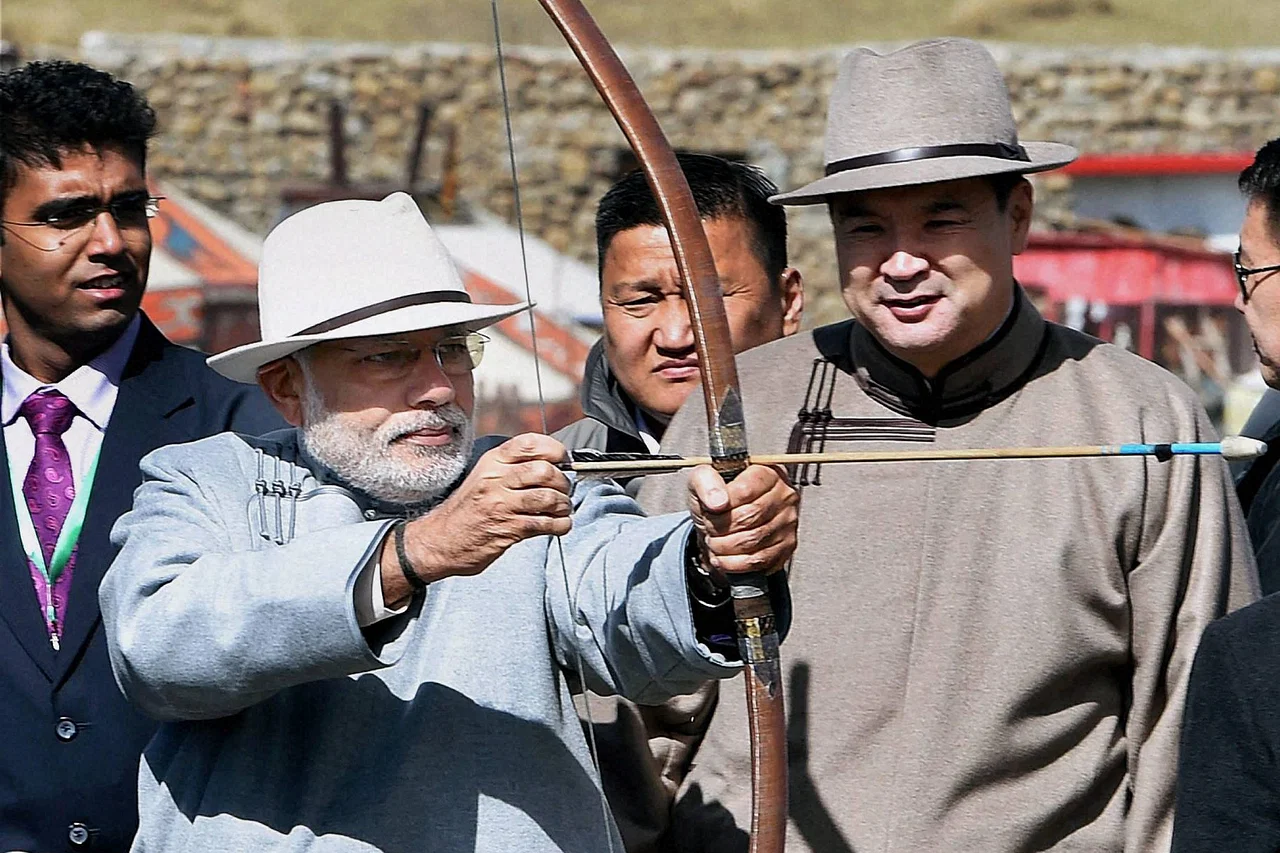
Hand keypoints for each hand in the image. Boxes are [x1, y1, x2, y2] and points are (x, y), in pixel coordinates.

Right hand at [382, 434, 571, 600]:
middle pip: (544, 471)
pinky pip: (545, 524)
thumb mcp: (484, 476)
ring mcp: (501, 505)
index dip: (554, 449)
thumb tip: (553, 463)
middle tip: (563, 490)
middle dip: (563, 482)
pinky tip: (559, 524)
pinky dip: (560, 525)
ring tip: (562, 509)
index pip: (529, 443)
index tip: (562, 459)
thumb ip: (513, 467)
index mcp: (492, 462)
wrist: (440, 540)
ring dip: (563, 505)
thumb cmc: (467, 509)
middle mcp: (496, 480)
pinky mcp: (508, 529)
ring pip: (548, 498)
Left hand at [686, 464, 797, 581]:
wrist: (724, 521)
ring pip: (753, 541)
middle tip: (709, 528)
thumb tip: (717, 502)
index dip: (721, 504)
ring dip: (724, 546)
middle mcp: (784, 495)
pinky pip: (759, 560)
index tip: (708, 510)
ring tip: (713, 541)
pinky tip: (722, 557)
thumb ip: (705, 481)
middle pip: (750, 517)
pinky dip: (733, 563)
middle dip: (721, 527)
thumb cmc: (717, 497)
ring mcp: (788, 521)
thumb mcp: (702, 480)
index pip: (746, 490)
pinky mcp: (786, 545)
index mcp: (767, 471)